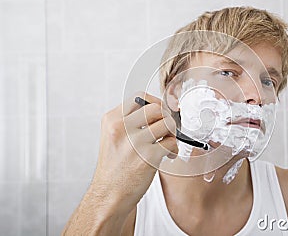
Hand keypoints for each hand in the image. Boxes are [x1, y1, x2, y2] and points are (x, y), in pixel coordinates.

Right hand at [91, 91, 177, 212]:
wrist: (109, 195)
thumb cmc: (115, 168)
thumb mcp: (113, 137)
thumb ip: (131, 121)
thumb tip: (159, 109)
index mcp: (112, 120)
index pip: (139, 97)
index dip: (155, 102)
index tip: (162, 111)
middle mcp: (122, 128)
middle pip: (156, 108)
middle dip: (167, 117)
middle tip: (168, 129)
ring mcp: (135, 142)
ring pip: (167, 123)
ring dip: (173, 133)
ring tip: (168, 143)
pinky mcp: (148, 157)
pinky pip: (172, 142)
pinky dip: (174, 148)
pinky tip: (168, 155)